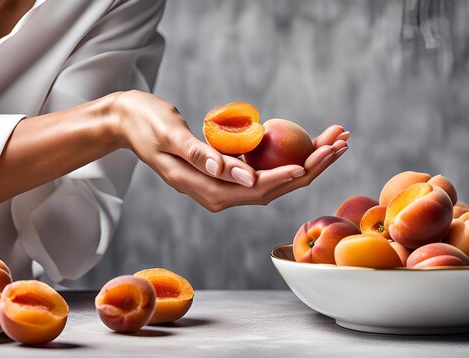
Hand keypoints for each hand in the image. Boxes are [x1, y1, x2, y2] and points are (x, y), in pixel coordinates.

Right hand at [111, 90, 349, 211]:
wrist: (128, 123)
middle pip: (275, 186)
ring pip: (275, 178)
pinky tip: (310, 142)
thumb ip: (202, 157)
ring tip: (336, 140)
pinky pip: (264, 168)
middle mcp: (220, 194)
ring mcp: (225, 185)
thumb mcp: (169, 136)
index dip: (286, 176)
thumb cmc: (146, 124)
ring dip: (307, 161)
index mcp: (207, 191)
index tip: (312, 161)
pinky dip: (288, 155)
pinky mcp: (228, 172)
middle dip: (311, 167)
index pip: (256, 189)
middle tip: (340, 143)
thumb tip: (236, 175)